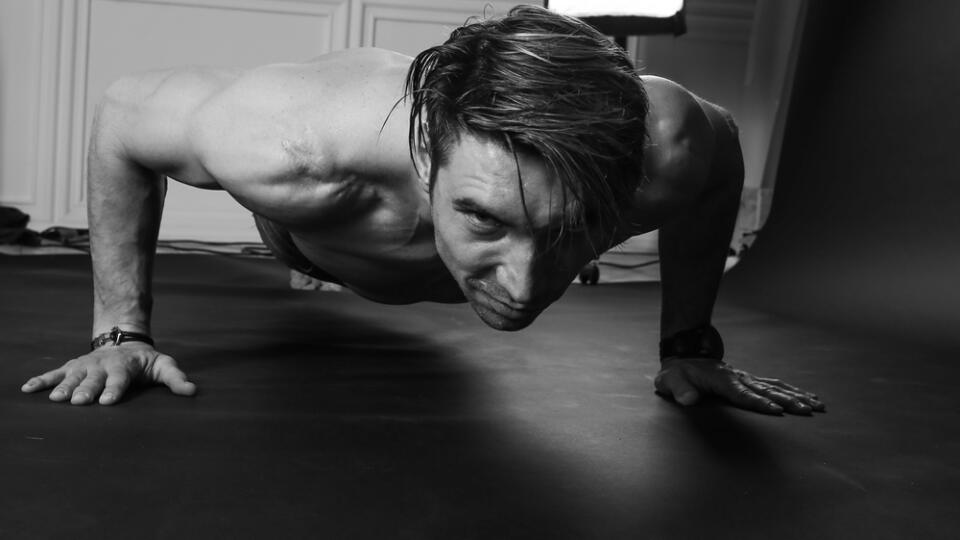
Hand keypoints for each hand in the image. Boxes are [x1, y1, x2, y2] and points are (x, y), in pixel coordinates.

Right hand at [21, 343, 195, 404]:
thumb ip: (176, 379)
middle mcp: (102, 366)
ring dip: (63, 387)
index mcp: (124, 367)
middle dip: (86, 390)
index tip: (107, 401)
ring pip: (72, 376)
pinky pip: (54, 372)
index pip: (120, 380)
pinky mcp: (73, 366)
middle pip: (93, 379)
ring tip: (55, 399)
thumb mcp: (164, 366)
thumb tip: (192, 391)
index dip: (114, 389)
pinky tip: (26, 389)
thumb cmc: (145, 362)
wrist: (125, 341)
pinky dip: (41, 380)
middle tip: (77, 402)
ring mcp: (85, 366)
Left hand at [654, 357, 824, 414]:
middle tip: (807, 411)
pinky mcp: (750, 380)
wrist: (686, 354)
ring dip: (796, 396)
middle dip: (787, 401)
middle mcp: (739, 378)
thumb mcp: (670, 381)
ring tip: (817, 406)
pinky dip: (793, 390)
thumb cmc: (678, 373)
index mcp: (722, 381)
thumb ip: (679, 390)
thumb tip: (687, 400)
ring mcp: (746, 378)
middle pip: (766, 391)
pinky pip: (774, 385)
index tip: (776, 410)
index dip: (758, 402)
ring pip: (775, 387)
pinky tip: (810, 397)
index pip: (742, 394)